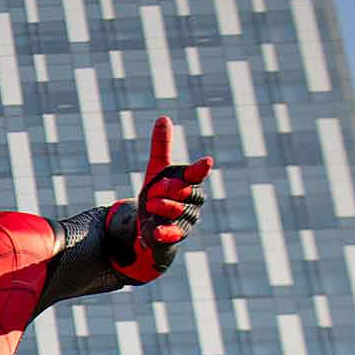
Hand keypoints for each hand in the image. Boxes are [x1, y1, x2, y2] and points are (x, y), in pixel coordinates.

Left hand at [125, 116, 212, 275]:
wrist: (149, 223)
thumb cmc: (158, 193)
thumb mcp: (157, 169)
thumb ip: (162, 146)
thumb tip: (163, 118)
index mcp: (191, 181)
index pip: (197, 173)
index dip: (199, 168)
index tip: (205, 162)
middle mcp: (194, 200)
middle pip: (179, 189)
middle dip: (163, 189)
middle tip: (155, 192)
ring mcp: (188, 218)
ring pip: (173, 208)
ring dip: (158, 206)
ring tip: (152, 208)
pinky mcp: (178, 236)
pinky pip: (172, 233)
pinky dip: (164, 232)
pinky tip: (155, 232)